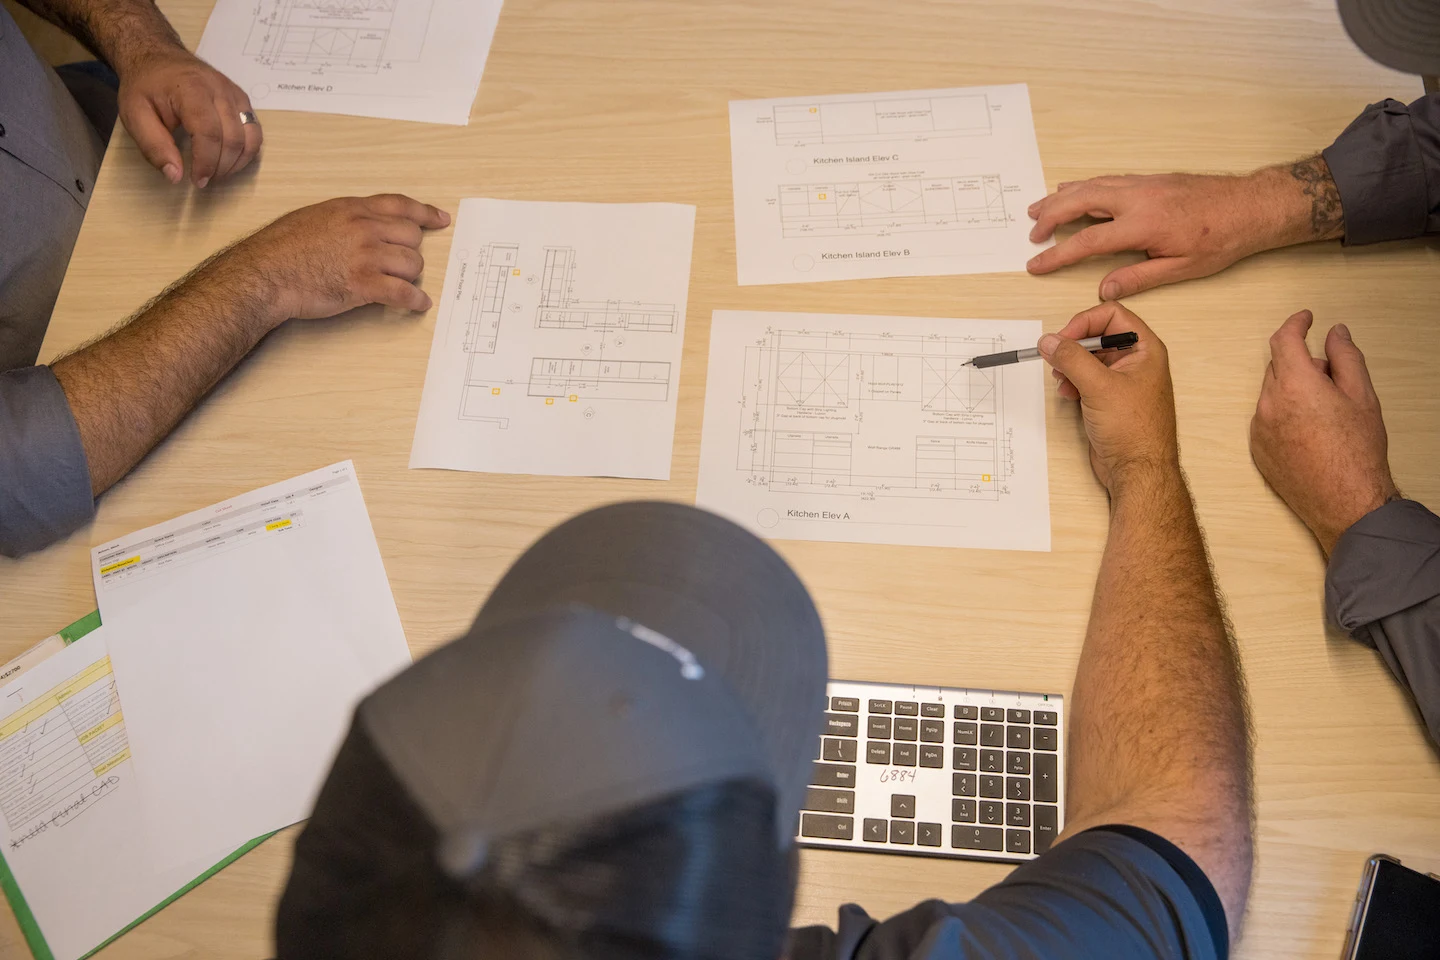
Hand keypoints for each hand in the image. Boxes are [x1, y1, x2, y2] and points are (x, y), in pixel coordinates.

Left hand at [117, 46, 260, 186]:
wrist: (157, 55)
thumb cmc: (144, 85)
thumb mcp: (134, 115)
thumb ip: (153, 146)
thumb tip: (175, 176)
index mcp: (191, 90)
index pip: (209, 133)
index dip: (206, 163)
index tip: (197, 180)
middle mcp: (220, 89)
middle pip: (233, 139)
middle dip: (221, 167)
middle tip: (203, 179)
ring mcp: (234, 93)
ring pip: (250, 137)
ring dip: (237, 162)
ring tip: (217, 172)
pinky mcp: (242, 99)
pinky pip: (254, 130)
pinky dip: (245, 151)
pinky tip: (228, 159)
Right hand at [218, 195, 451, 326]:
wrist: (265, 273)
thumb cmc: (282, 248)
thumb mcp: (316, 217)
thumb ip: (346, 218)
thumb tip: (366, 226)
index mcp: (352, 209)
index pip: (400, 205)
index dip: (425, 213)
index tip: (441, 219)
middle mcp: (363, 228)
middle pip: (412, 237)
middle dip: (410, 251)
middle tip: (400, 264)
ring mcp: (365, 255)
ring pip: (412, 264)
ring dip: (410, 276)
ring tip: (399, 283)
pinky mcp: (363, 284)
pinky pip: (403, 292)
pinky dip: (415, 300)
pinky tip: (419, 304)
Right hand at [1025, 161, 1340, 299]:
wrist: (1250, 206)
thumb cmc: (1221, 238)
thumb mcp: (1181, 268)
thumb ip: (1138, 277)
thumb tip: (1104, 289)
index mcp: (1142, 224)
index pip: (1086, 240)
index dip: (1057, 254)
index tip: (1036, 263)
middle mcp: (1137, 198)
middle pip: (1078, 201)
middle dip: (1050, 216)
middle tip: (1032, 233)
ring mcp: (1142, 184)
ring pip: (1090, 185)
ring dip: (1061, 196)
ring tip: (1039, 207)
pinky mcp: (1148, 179)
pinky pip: (1106, 180)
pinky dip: (1083, 186)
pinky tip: (1073, 190)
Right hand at [1038, 302, 1177, 492]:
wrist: (1137, 470)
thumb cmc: (1136, 431)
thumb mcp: (1100, 386)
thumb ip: (1072, 358)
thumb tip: (1050, 341)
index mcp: (1145, 349)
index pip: (1112, 315)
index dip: (1085, 322)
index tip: (1064, 337)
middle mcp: (1135, 361)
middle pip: (1097, 335)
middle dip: (1073, 345)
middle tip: (1056, 357)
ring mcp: (1121, 380)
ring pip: (1088, 357)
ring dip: (1070, 364)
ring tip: (1061, 378)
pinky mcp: (1108, 398)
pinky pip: (1086, 378)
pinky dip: (1072, 381)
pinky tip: (1067, 393)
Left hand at [1250, 311, 1397, 555]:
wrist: (1344, 501)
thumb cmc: (1357, 452)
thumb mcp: (1362, 396)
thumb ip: (1346, 357)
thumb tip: (1335, 333)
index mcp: (1295, 385)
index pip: (1284, 340)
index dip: (1296, 324)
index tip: (1306, 319)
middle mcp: (1268, 404)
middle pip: (1279, 367)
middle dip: (1303, 365)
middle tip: (1332, 381)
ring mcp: (1258, 428)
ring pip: (1272, 393)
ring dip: (1293, 391)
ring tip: (1326, 414)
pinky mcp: (1256, 449)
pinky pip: (1266, 419)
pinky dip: (1283, 415)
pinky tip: (1310, 434)